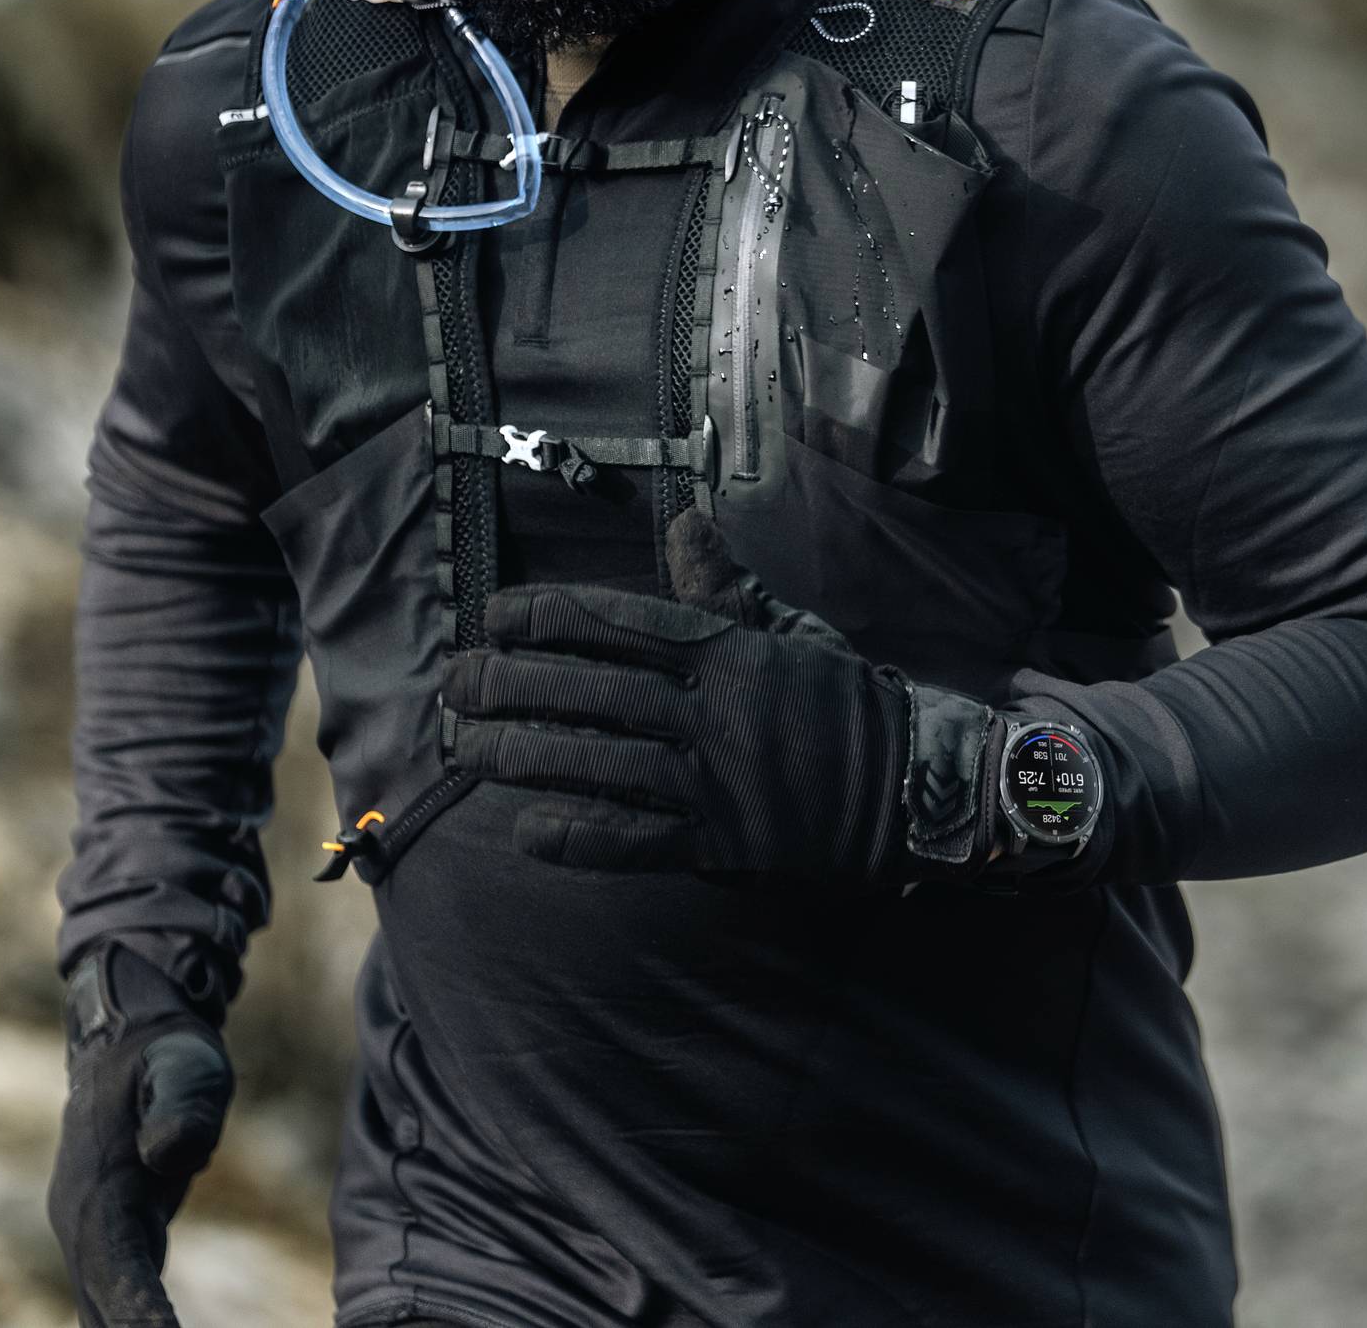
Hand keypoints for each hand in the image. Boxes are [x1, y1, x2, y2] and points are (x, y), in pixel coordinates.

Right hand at [46, 948, 234, 1327]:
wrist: (128, 1034)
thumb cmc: (165, 1050)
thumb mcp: (185, 1064)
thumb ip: (184, 1104)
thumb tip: (171, 1155)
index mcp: (98, 1190)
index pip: (117, 1270)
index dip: (138, 1315)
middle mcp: (83, 1221)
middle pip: (102, 1305)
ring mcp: (92, 1230)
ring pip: (104, 1306)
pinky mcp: (112, 1233)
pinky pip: (122, 1294)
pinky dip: (136, 1322)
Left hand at [444, 511, 1012, 879]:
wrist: (912, 782)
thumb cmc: (843, 700)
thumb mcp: (789, 629)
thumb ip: (724, 586)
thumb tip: (682, 524)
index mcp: (728, 649)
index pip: (618, 623)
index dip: (546, 617)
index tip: (495, 616)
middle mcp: (714, 710)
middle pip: (592, 690)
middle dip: (512, 683)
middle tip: (454, 682)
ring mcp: (716, 780)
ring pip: (598, 762)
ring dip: (522, 755)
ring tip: (465, 747)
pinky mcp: (722, 842)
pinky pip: (636, 841)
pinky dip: (580, 836)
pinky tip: (529, 830)